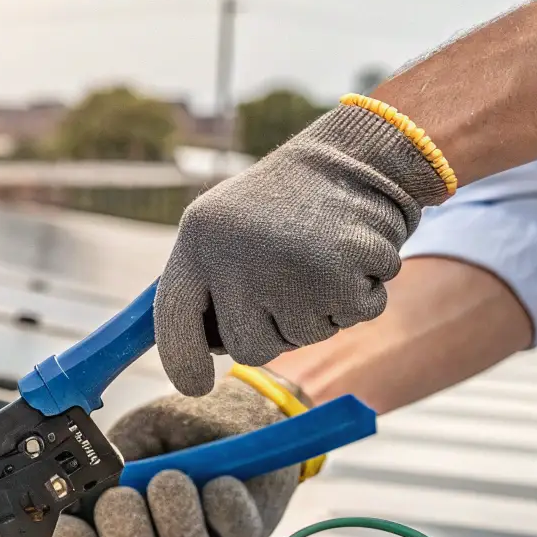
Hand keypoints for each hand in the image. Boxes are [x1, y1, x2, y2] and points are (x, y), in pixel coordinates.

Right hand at [51, 374, 300, 536]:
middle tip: (128, 493)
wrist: (235, 407)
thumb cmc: (180, 423)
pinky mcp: (245, 527)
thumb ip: (113, 457)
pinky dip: (224, 507)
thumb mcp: (137, 431)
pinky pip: (235, 534)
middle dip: (126, 529)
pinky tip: (220, 482)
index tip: (69, 525)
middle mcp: (161, 535)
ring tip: (174, 477)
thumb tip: (98, 479)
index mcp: (125, 516)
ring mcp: (203, 534)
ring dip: (175, 513)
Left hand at [154, 104, 452, 396]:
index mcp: (199, 239)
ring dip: (325, 306)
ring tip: (326, 251)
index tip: (196, 384)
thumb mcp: (229, 224)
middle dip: (276, 330)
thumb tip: (205, 346)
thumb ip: (211, 279)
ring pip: (307, 336)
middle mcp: (236, 259)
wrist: (362, 152)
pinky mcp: (342, 278)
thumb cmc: (293, 196)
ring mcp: (288, 272)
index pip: (173, 319)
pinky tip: (357, 251)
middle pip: (249, 346)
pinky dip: (364, 293)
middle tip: (295, 281)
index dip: (181, 360)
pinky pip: (354, 317)